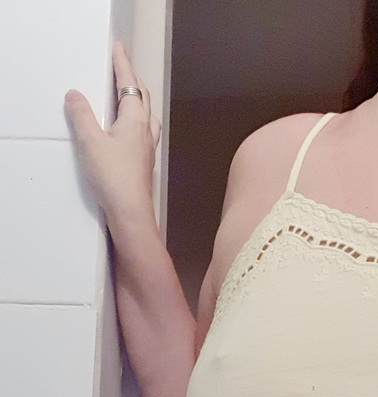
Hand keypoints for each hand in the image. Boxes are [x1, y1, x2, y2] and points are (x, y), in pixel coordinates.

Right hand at [64, 41, 161, 223]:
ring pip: (148, 115)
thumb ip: (82, 116)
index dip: (123, 64)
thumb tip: (75, 96)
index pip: (129, 84)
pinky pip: (146, 132)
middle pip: (143, 97)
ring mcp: (148, 148)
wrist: (131, 213)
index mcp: (135, 120)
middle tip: (123, 66)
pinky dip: (140, 121)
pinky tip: (134, 130)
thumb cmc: (115, 179)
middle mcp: (146, 132)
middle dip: (133, 79)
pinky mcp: (145, 163)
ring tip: (131, 94)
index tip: (119, 48)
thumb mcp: (91, 142)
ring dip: (140, 100)